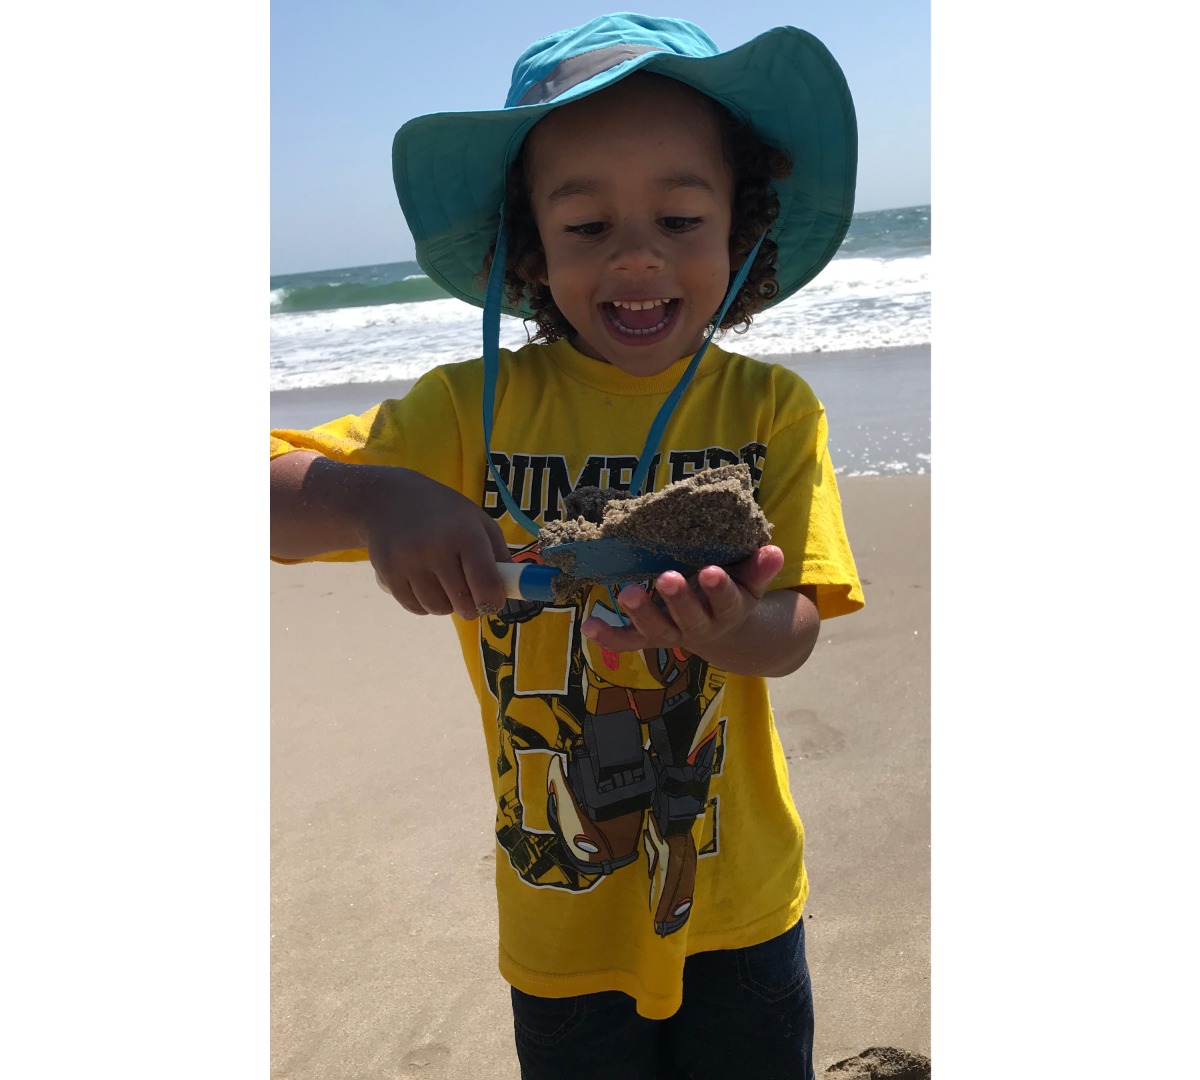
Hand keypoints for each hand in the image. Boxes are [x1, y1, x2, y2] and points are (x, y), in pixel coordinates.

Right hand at [365, 469, 511, 618]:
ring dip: (447, 604)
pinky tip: (426, 584)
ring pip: (439, 609)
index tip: (493, 600)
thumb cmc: (442, 510)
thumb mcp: (477, 520)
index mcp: (465, 533)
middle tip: (469, 592)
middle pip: (464, 604)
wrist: (388, 498)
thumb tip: (509, 589)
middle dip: (472, 604)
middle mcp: (436, 549)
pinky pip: (415, 608)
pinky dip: (425, 604)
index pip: (486, 585)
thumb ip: (498, 554)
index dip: (494, 601)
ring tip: (445, 584)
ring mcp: (409, 563)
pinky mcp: (389, 575)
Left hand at [580, 545, 784, 656]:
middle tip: (666, 577)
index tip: (710, 571)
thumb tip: (774, 551)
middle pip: (689, 618)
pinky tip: (589, 625)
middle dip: (677, 599)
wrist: (724, 634)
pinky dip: (608, 636)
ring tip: (626, 592)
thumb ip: (759, 568)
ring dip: (641, 613)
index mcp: (728, 610)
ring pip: (656, 631)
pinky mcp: (649, 637)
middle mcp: (699, 627)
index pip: (726, 600)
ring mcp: (672, 634)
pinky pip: (628, 641)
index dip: (718, 588)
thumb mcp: (750, 582)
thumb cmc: (734, 593)